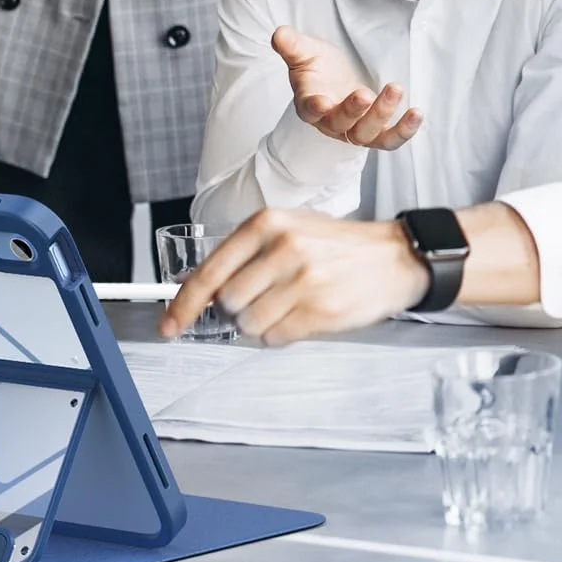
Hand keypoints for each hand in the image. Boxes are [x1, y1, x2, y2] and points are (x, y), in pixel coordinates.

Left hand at [158, 208, 430, 344]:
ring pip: (249, 324)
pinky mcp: (319, 311)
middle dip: (238, 308)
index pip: (210, 271)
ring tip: (290, 303)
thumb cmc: (337, 245)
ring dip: (261, 323)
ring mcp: (303, 280)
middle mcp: (283, 248)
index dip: (183, 304)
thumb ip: (243, 253)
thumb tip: (195, 284)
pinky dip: (281, 334)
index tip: (169, 324)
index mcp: (268, 223)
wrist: (392, 256)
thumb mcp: (289, 229)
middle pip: (227, 302)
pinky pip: (275, 338)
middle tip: (266, 296)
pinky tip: (303, 314)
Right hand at [271, 26, 422, 149]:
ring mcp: (354, 130)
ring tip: (395, 89)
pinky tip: (417, 113)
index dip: (314, 108)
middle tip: (365, 93)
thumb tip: (279, 33)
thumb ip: (292, 45)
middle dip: (354, 110)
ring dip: (383, 116)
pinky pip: (390, 139)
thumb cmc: (317, 68)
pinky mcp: (376, 132)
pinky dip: (404, 131)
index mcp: (309, 104)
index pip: (309, 111)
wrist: (334, 81)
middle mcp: (331, 123)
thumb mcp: (304, 52)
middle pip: (341, 124)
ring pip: (367, 134)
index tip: (322, 101)